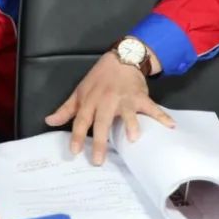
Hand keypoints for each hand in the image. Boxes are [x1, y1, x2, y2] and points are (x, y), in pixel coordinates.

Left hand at [45, 51, 174, 165]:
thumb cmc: (98, 79)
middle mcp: (106, 100)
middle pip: (102, 121)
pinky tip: (170, 126)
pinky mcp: (140, 97)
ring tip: (134, 139)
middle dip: (101, 141)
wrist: (121, 59)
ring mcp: (125, 98)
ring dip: (132, 124)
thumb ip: (66, 109)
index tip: (75, 152)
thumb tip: (49, 121)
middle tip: (99, 160)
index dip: (77, 135)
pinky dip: (162, 116)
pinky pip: (152, 107)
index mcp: (90, 100)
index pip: (82, 120)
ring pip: (128, 113)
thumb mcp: (79, 92)